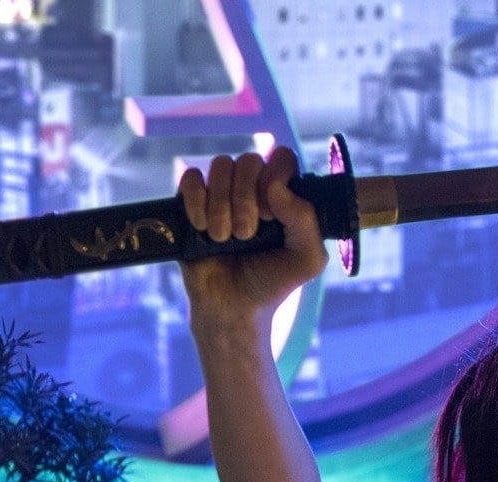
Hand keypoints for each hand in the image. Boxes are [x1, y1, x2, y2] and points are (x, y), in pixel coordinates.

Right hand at [174, 146, 328, 331]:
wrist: (233, 308)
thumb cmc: (272, 283)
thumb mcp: (307, 260)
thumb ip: (307, 221)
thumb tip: (276, 187)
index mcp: (283, 195)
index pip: (282, 157)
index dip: (276, 177)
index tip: (273, 215)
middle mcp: (253, 189)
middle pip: (249, 160)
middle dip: (246, 198)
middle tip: (246, 235)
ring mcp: (221, 194)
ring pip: (220, 165)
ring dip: (222, 205)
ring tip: (223, 238)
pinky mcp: (192, 204)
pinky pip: (191, 178)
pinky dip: (196, 201)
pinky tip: (201, 228)